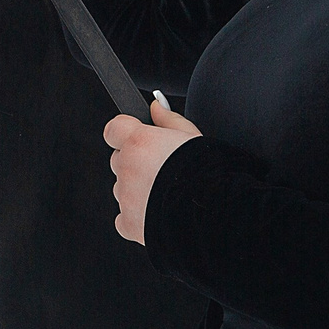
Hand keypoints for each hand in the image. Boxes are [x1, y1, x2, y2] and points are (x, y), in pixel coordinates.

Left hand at [103, 93, 200, 244]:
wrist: (214, 213)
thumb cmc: (208, 174)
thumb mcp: (192, 136)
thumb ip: (168, 119)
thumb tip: (156, 106)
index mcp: (139, 143)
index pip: (114, 129)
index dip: (125, 133)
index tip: (136, 138)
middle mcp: (127, 168)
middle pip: (119, 160)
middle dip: (134, 163)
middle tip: (160, 170)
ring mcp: (126, 197)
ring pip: (122, 189)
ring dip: (136, 190)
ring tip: (165, 194)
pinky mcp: (129, 223)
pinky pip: (124, 217)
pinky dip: (137, 216)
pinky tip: (160, 213)